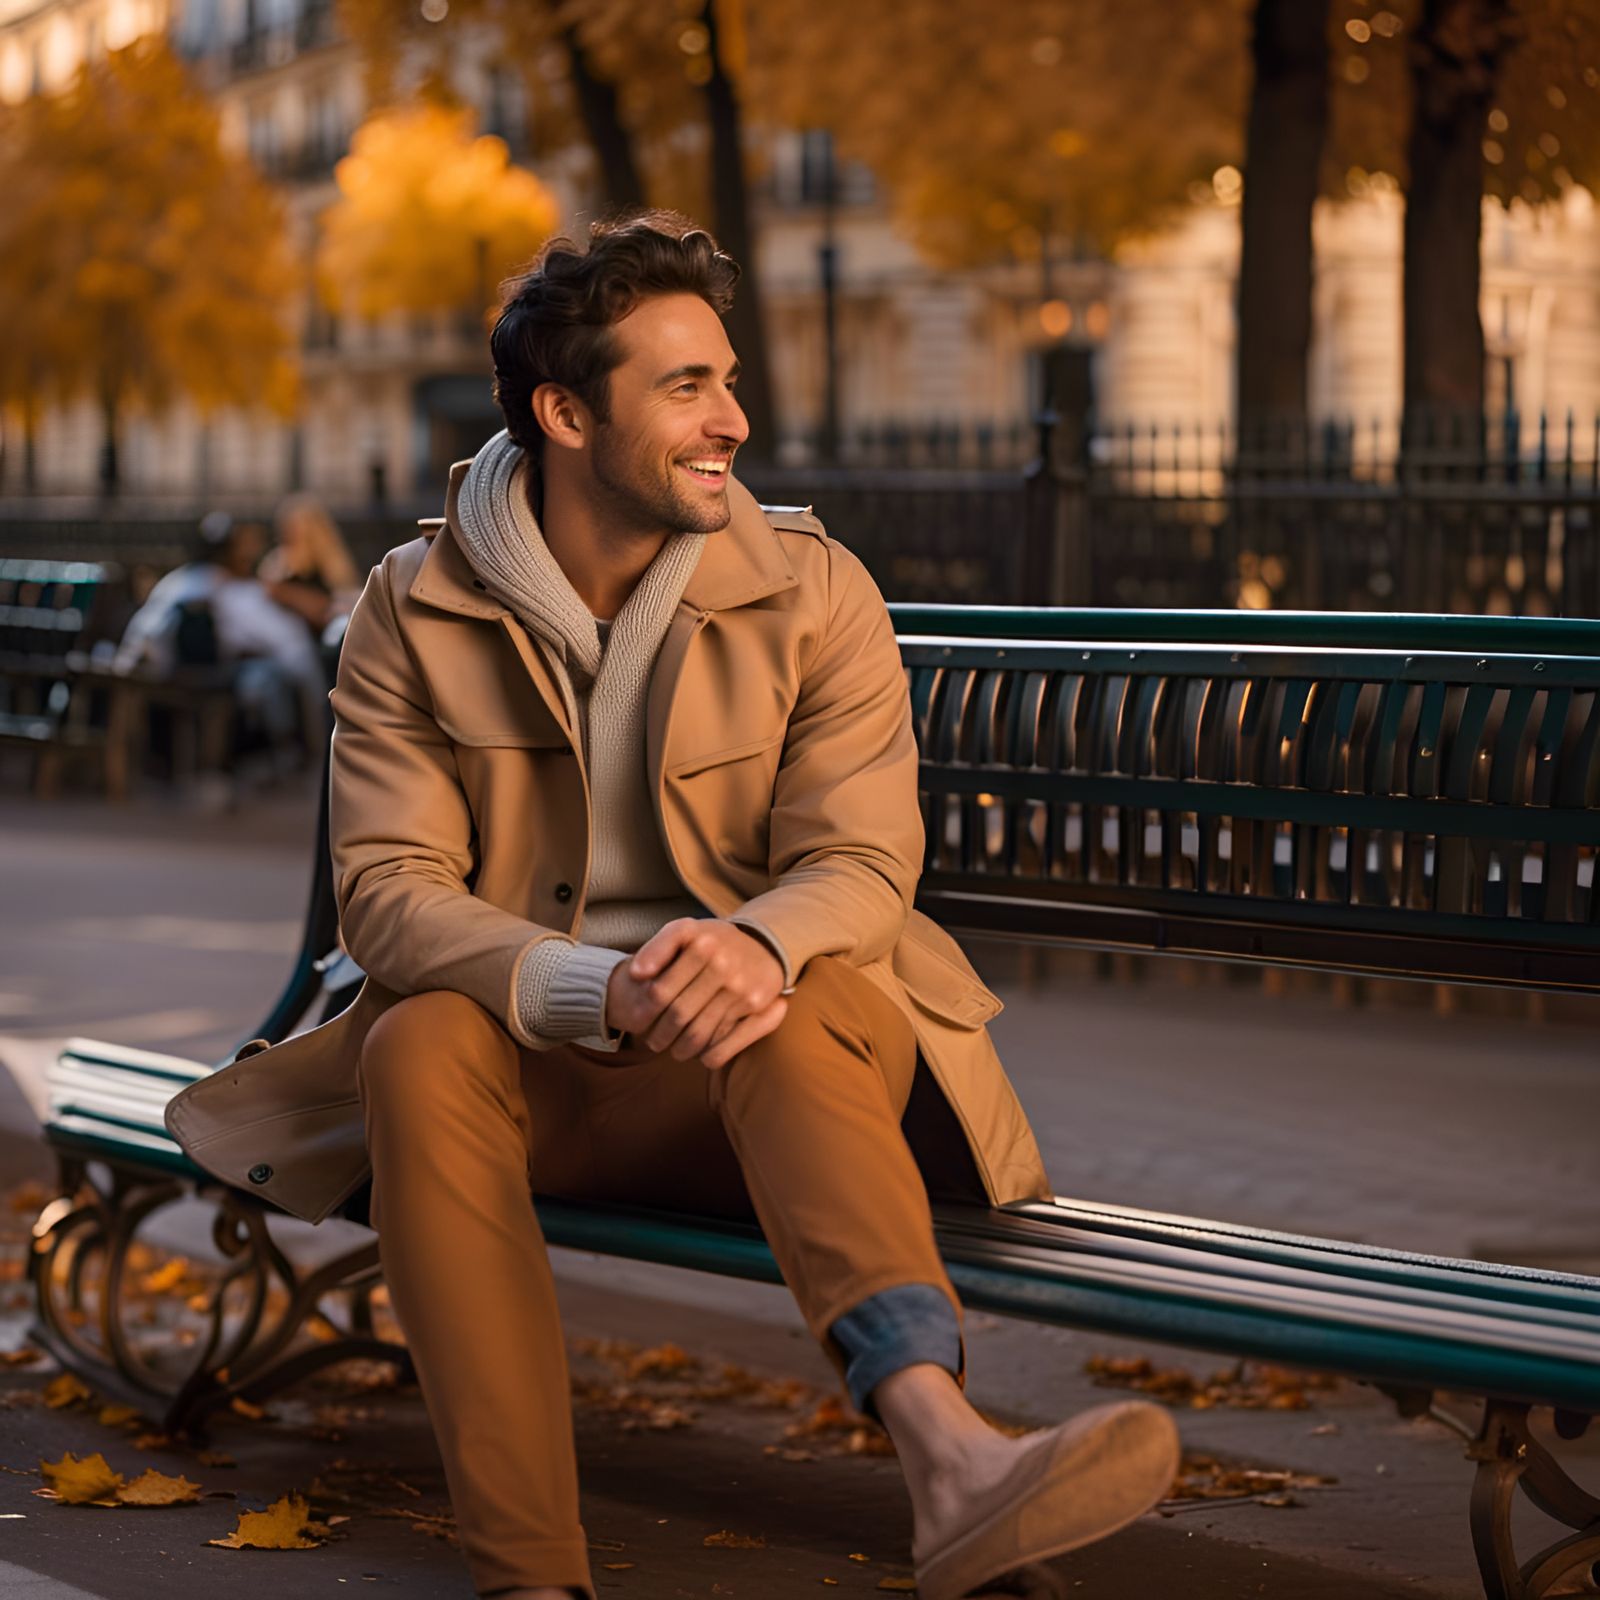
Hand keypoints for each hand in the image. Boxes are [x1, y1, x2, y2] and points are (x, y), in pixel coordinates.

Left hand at [605, 919, 787, 1068]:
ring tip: (674, 1051)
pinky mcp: (756, 1005)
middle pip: (678, 1015)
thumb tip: (636, 974)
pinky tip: (701, 1056)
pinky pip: (725, 1043)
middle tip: (654, 1043)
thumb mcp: (685, 931)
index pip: (660, 991)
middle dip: (660, 1035)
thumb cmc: (713, 942)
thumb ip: (656, 948)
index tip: (637, 1023)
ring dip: (681, 1049)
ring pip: (699, 1034)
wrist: (764, 945)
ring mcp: (741, 986)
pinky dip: (709, 1056)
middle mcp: (722, 964)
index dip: (644, 1013)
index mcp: (700, 944)